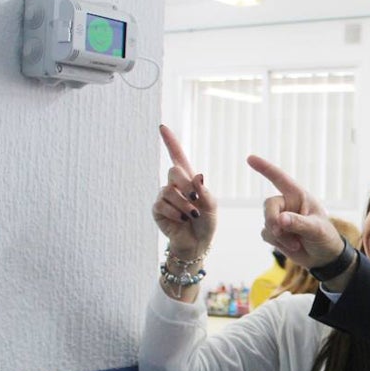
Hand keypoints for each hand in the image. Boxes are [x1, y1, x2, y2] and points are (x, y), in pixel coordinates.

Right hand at [153, 125, 216, 257]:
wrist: (197, 243)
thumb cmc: (206, 223)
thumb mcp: (212, 206)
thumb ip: (205, 192)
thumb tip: (198, 176)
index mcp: (188, 180)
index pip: (177, 156)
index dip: (170, 142)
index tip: (162, 127)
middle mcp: (174, 185)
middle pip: (174, 171)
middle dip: (186, 185)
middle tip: (195, 200)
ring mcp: (164, 196)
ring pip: (169, 191)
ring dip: (183, 205)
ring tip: (191, 215)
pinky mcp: (157, 209)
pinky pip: (162, 204)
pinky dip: (175, 213)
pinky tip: (181, 220)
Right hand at [247, 155, 350, 272]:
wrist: (324, 258)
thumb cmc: (325, 237)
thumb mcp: (316, 229)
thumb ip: (299, 223)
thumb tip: (280, 219)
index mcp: (299, 195)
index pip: (280, 178)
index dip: (265, 168)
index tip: (250, 158)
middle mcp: (288, 204)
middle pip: (269, 205)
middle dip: (272, 219)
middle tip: (280, 231)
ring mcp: (280, 218)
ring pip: (267, 223)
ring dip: (279, 236)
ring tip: (297, 243)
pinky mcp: (275, 233)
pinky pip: (266, 235)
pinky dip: (277, 243)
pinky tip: (293, 246)